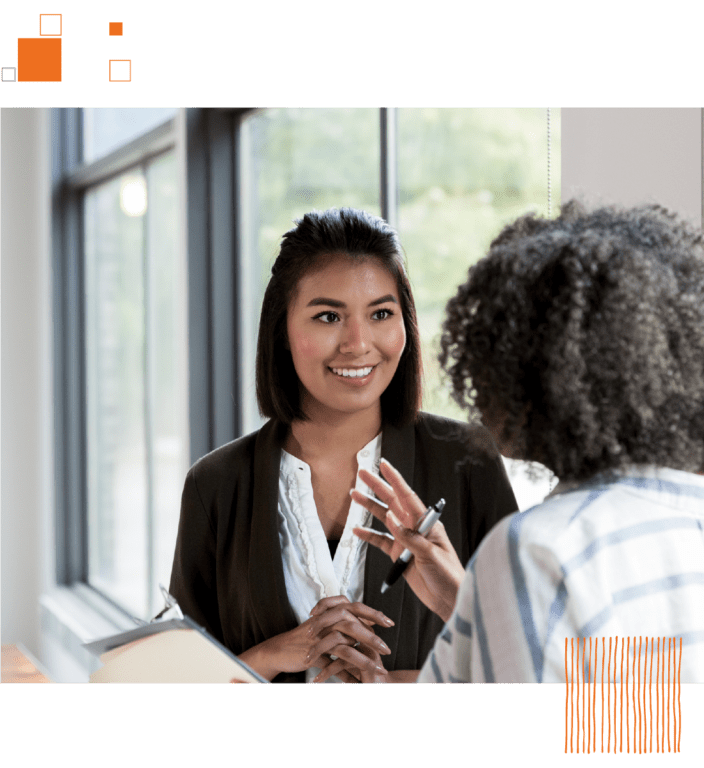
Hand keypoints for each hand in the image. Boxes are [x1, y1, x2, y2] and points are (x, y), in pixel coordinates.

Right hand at [242, 597, 393, 681]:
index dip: (373, 614)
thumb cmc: (305, 638)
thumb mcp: (326, 626)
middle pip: (353, 626)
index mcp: (330, 613)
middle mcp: (325, 623)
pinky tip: (356, 683)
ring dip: (363, 661)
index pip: (355, 608)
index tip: (389, 623)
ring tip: (377, 669)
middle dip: (372, 639)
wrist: (280, 649)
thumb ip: (346, 624)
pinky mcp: (313, 654)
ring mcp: (318, 638)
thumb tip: (370, 625)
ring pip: (345, 647)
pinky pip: (332, 666)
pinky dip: (345, 676)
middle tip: (386, 649)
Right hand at [352, 459, 465, 623]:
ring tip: (355, 495)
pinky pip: (381, 541)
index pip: (408, 496)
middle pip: (393, 502)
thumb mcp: (431, 554)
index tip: (384, 465)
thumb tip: (392, 520)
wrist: (450, 599)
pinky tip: (357, 531)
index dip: (395, 479)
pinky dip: (369, 536)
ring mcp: (406, 541)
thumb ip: (411, 538)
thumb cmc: (449, 575)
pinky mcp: (399, 555)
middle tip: (362, 473)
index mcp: (426, 523)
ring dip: (370, 507)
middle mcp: (415, 528)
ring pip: (384, 518)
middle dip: (377, 486)